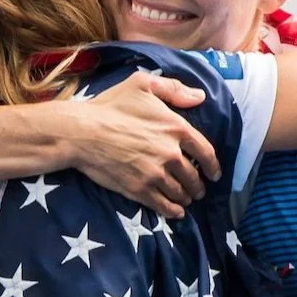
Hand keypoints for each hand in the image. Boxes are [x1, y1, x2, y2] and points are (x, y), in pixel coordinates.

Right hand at [66, 71, 220, 217]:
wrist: (82, 132)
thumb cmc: (110, 106)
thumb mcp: (142, 84)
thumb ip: (174, 89)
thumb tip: (200, 97)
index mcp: (176, 128)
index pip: (205, 151)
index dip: (213, 165)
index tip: (214, 174)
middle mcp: (171, 154)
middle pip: (193, 176)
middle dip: (198, 185)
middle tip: (198, 190)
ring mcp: (155, 174)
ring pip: (180, 192)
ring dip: (186, 198)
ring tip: (186, 200)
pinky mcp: (139, 189)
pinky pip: (163, 205)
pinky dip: (173, 211)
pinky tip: (176, 212)